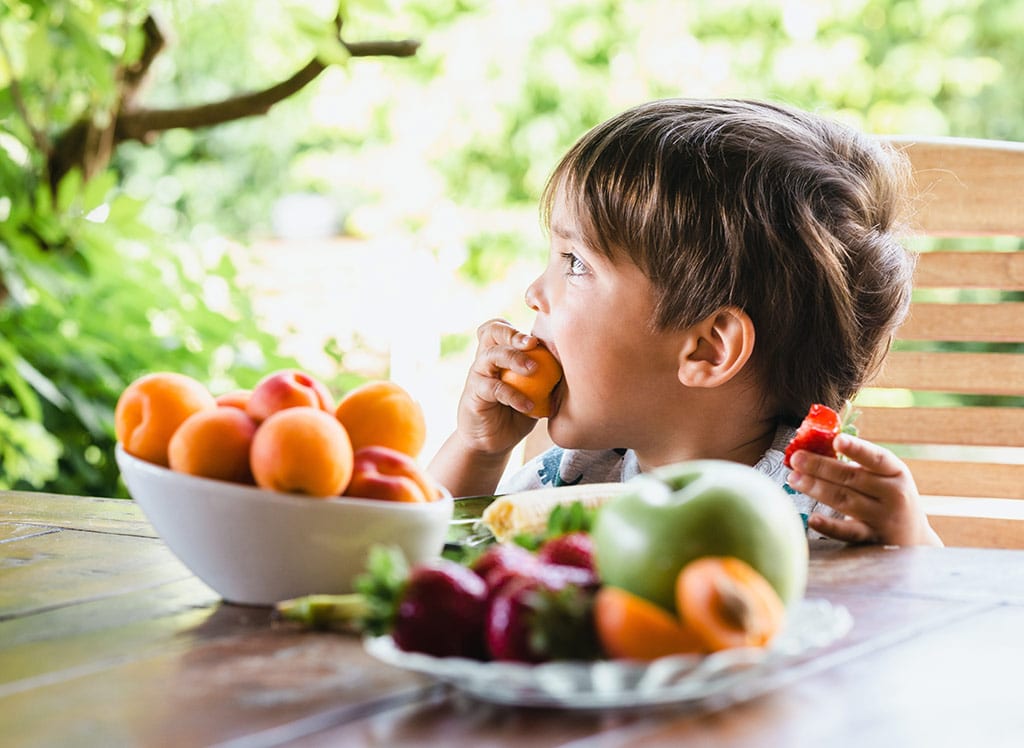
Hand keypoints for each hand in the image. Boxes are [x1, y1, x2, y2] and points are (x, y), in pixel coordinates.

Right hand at [453, 318, 546, 455]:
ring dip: (514, 358)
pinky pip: (493, 387)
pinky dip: (513, 395)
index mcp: (499, 354)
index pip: (499, 327)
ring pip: (491, 355)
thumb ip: (549, 376)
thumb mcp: (538, 392)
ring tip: (534, 370)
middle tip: (533, 344)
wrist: (494, 441)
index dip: (514, 326)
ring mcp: (478, 375)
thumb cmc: (519, 413)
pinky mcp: (474, 395)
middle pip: (492, 331)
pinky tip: (529, 406)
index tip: (537, 338)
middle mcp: (486, 360)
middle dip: (513, 334)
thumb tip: (579, 362)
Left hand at [787, 433, 942, 546]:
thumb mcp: (885, 477)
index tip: (836, 440)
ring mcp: (882, 518)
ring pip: (844, 500)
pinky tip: (812, 519)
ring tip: (793, 478)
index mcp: (896, 472)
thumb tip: (814, 447)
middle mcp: (893, 494)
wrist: (914, 538)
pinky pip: (848, 532)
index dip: (856, 448)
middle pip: (851, 478)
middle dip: (820, 466)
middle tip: (796, 458)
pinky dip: (829, 526)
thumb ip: (858, 464)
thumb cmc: (889, 497)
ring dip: (815, 488)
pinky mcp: (872, 538)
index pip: (876, 458)